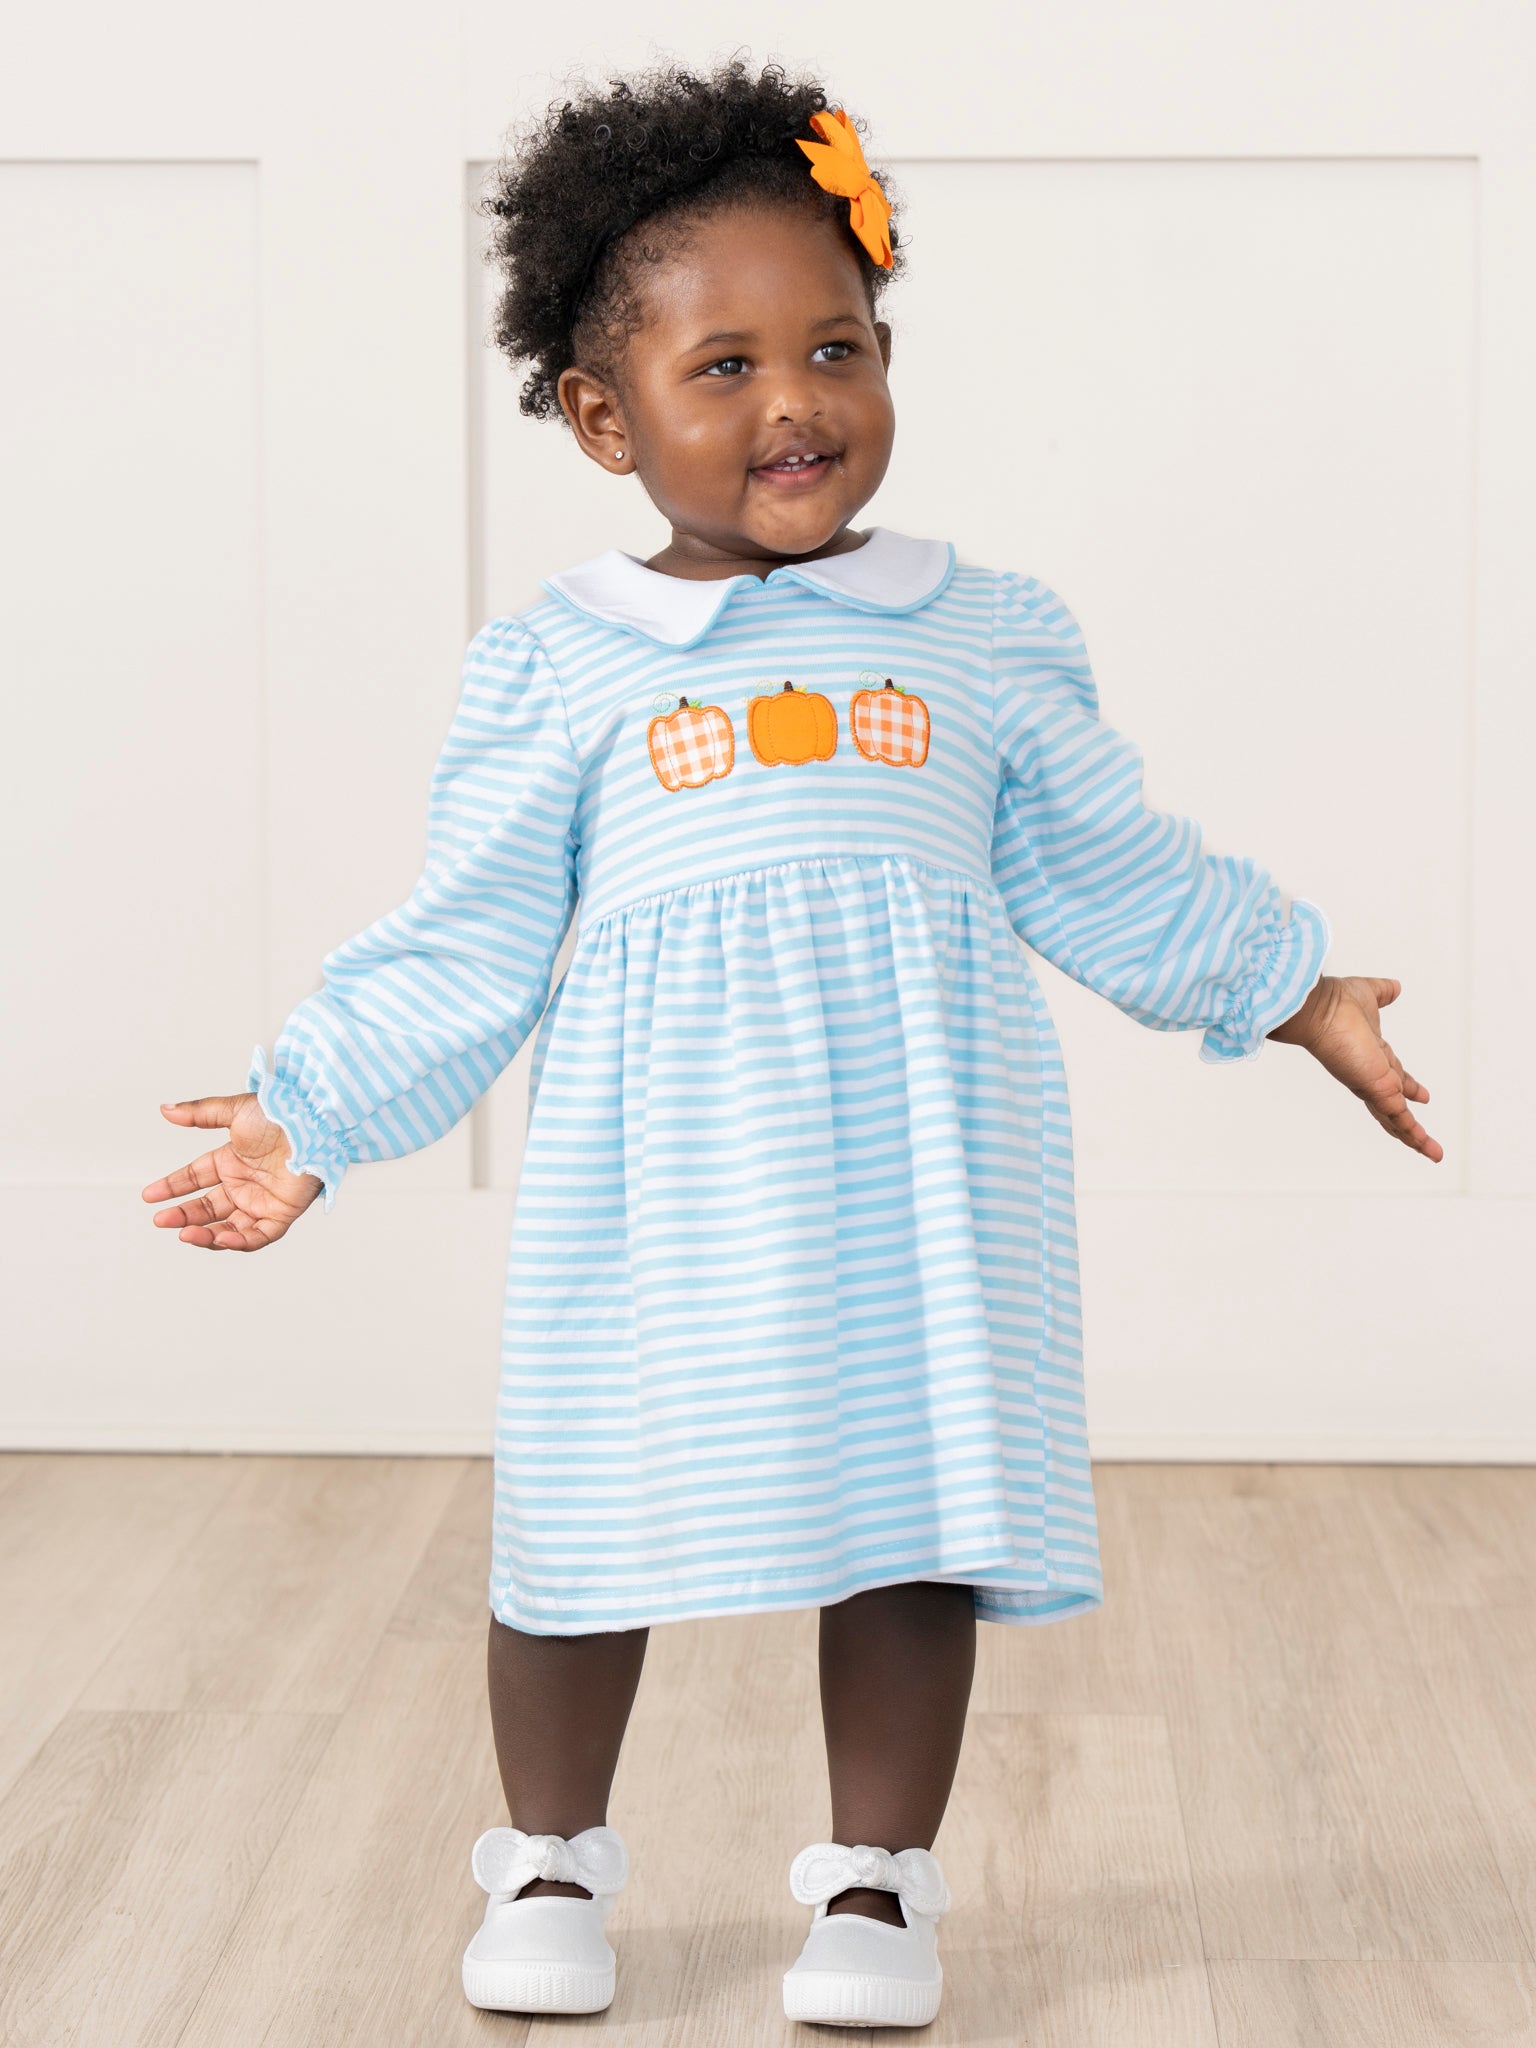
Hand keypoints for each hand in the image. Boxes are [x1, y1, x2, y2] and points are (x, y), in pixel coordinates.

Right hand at [141, 1093, 324, 1248]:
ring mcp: (262, 1200)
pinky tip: (218, 1237)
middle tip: (161, 1220)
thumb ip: (200, 1112)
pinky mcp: (282, 1213)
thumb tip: (166, 1110)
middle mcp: (245, 1184)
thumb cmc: (282, 1113)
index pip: (196, 1178)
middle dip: (183, 1215)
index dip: (172, 1187)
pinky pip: (258, 1235)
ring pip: (229, 1227)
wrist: (314, 1123)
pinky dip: (239, 1240)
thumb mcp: (235, 1110)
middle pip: (207, 1207)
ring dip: (205, 1234)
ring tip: (184, 1233)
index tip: (149, 1195)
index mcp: (233, 1160)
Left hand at [1267, 975, 1442, 1161]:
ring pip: (1396, 1118)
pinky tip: (1426, 1148)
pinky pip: (1399, 1117)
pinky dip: (1413, 1134)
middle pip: (1393, 1104)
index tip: (1422, 1095)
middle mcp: (1369, 1074)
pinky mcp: (1375, 1089)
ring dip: (1414, 1137)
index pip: (1393, 1077)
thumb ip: (1382, 993)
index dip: (1408, 1087)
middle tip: (1422, 1137)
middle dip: (1408, 1121)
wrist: (1318, 1010)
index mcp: (1370, 1055)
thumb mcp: (1368, 995)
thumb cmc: (1333, 1001)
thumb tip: (1394, 988)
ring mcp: (1371, 1084)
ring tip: (1432, 1153)